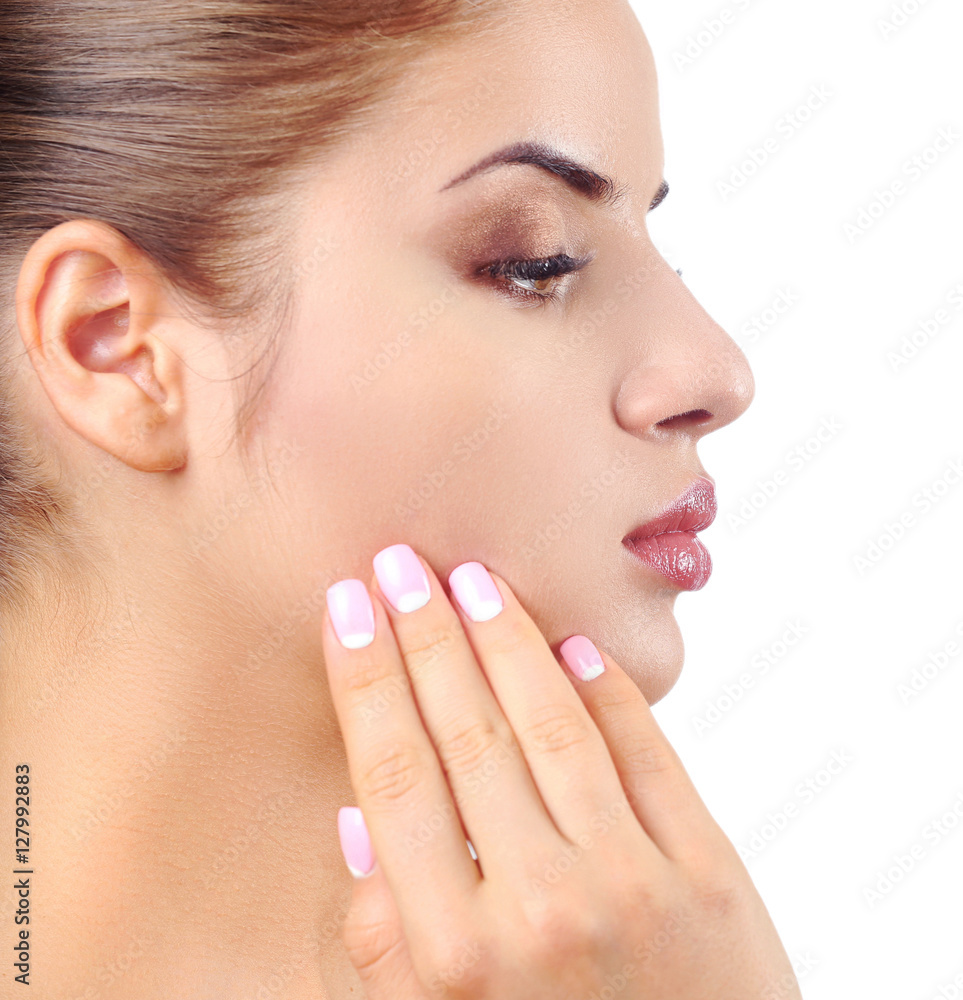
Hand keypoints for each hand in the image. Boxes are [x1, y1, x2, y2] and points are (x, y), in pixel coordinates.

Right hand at [322, 543, 801, 999]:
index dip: (365, 679)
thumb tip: (354, 821)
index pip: (393, 777)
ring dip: (506, 640)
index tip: (345, 608)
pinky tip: (571, 646)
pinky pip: (647, 756)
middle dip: (424, 635)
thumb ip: (385, 943)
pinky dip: (608, 694)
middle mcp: (537, 909)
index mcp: (452, 956)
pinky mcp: (708, 875)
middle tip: (398, 563)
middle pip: (465, 733)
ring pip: (551, 726)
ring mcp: (631, 885)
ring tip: (471, 578)